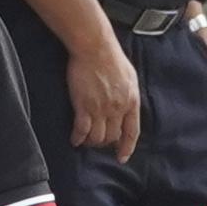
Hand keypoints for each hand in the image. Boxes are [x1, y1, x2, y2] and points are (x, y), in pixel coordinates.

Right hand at [62, 23, 141, 154]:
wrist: (95, 49)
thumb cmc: (111, 58)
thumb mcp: (130, 77)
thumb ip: (128, 94)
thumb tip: (126, 104)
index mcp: (131, 102)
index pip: (132, 132)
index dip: (127, 147)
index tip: (121, 156)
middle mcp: (118, 109)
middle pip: (112, 136)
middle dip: (104, 143)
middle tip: (97, 144)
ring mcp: (101, 109)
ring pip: (97, 137)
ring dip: (91, 142)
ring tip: (85, 141)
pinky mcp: (84, 106)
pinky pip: (82, 130)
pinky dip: (78, 138)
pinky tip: (74, 139)